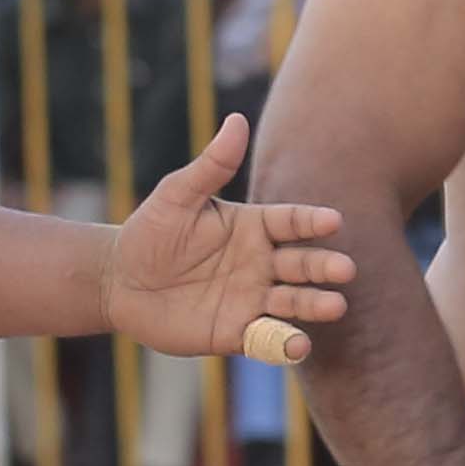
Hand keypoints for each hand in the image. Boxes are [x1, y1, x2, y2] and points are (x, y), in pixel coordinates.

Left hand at [106, 113, 356, 363]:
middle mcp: (261, 264)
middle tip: (345, 269)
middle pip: (302, 265)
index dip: (312, 222)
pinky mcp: (237, 334)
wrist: (119, 283)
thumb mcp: (176, 196)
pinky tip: (296, 344)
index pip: (291, 222)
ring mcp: (253, 300)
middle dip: (324, 267)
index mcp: (253, 228)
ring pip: (293, 303)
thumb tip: (237, 120)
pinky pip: (266, 340)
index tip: (333, 221)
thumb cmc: (149, 233)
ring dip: (315, 305)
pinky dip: (284, 343)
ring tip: (336, 305)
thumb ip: (211, 165)